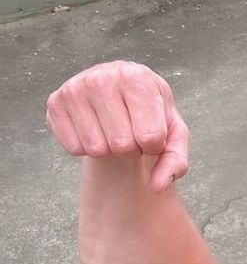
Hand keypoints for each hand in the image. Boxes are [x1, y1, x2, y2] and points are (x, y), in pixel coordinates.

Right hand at [46, 60, 189, 192]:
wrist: (120, 94)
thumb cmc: (150, 115)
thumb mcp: (173, 134)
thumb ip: (175, 161)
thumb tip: (157, 186)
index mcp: (137, 77)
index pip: (150, 137)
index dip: (154, 146)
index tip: (151, 132)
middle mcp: (102, 77)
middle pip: (122, 145)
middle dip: (132, 149)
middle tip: (130, 132)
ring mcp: (75, 88)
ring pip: (96, 149)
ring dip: (109, 150)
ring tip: (113, 130)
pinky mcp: (54, 103)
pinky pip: (73, 148)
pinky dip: (86, 148)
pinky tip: (93, 129)